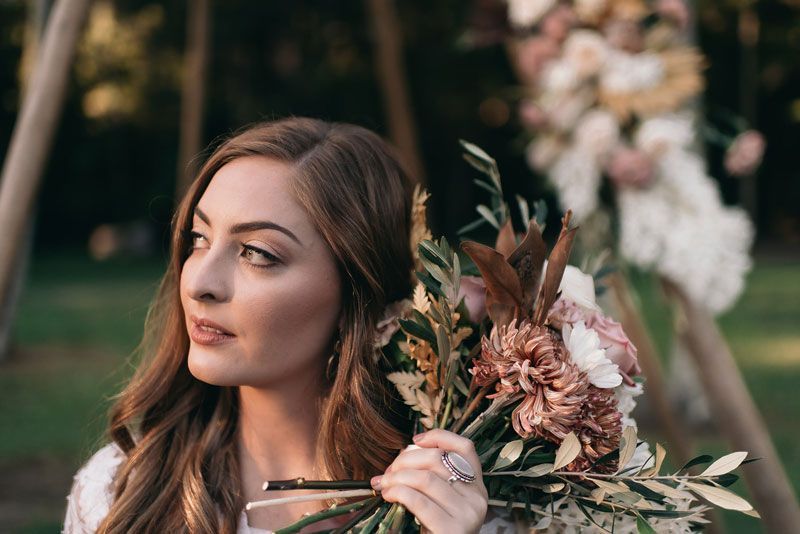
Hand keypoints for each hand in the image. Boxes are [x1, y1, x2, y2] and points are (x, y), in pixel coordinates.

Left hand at [370, 429, 487, 533]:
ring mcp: (468, 514)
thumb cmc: (435, 531)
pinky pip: (418, 500)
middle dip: (405, 460)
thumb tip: (405, 453)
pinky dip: (397, 492)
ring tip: (383, 485)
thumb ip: (432, 479)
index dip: (439, 437)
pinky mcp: (453, 530)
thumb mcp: (441, 502)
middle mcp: (478, 498)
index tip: (415, 440)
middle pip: (437, 460)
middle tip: (388, 473)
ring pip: (424, 478)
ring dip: (396, 477)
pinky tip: (388, 496)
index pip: (466, 447)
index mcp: (477, 487)